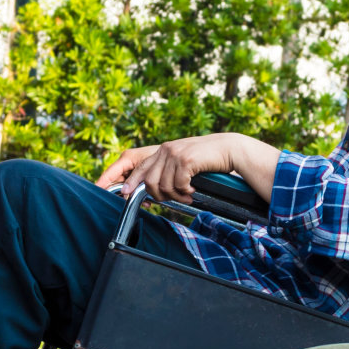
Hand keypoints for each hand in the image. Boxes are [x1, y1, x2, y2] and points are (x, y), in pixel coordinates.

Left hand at [96, 134, 276, 203]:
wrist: (229, 150)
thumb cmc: (208, 161)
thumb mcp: (184, 164)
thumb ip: (168, 171)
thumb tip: (153, 190)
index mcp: (162, 151)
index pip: (137, 166)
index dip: (126, 180)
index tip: (119, 193)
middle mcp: (164, 150)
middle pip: (147, 181)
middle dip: (159, 196)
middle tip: (176, 198)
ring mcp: (174, 153)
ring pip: (161, 186)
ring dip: (175, 196)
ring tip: (188, 194)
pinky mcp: (184, 159)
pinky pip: (176, 184)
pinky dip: (184, 192)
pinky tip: (193, 190)